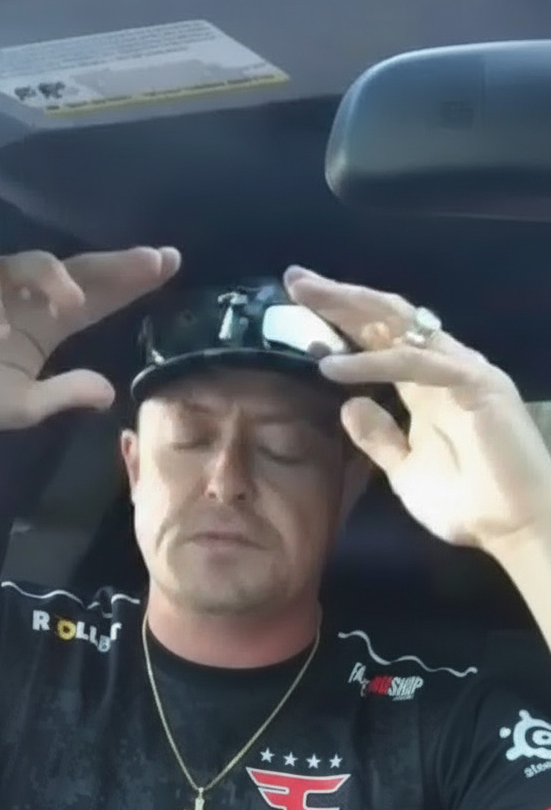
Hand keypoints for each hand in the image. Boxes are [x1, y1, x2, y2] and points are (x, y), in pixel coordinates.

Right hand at [0, 243, 180, 430]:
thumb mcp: (18, 406)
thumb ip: (61, 394)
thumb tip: (109, 391)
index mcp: (45, 326)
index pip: (97, 298)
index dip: (130, 281)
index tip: (169, 264)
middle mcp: (24, 297)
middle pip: (77, 270)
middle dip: (116, 264)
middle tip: (153, 259)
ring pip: (32, 261)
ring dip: (54, 279)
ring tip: (68, 305)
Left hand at [282, 265, 550, 554]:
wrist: (514, 529)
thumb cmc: (466, 504)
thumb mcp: (403, 469)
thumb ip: (378, 437)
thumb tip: (347, 404)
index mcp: (424, 385)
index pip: (379, 339)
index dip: (340, 321)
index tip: (297, 308)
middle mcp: (441, 368)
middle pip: (385, 319)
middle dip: (339, 297)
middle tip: (295, 280)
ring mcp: (460, 371)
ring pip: (399, 325)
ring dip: (349, 309)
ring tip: (305, 299)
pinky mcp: (475, 383)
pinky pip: (415, 364)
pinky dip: (372, 362)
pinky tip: (333, 366)